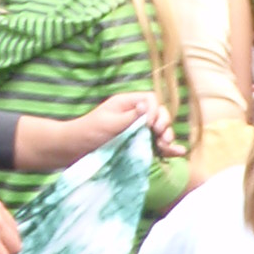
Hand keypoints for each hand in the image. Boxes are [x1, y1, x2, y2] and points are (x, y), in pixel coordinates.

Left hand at [59, 96, 183, 162]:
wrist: (75, 151)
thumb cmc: (88, 132)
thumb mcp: (109, 122)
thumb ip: (130, 116)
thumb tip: (147, 106)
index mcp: (127, 104)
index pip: (151, 100)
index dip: (154, 111)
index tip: (148, 125)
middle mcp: (135, 115)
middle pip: (160, 114)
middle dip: (164, 124)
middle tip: (160, 136)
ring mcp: (139, 131)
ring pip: (162, 129)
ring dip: (168, 136)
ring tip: (165, 146)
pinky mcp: (140, 145)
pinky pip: (158, 144)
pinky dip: (169, 148)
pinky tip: (178, 153)